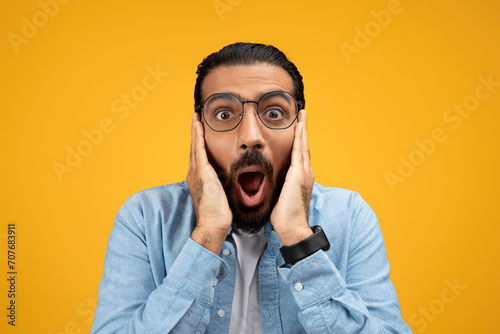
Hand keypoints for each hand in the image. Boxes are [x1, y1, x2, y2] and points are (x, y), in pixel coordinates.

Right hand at [187, 113, 231, 254]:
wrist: (214, 224)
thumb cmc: (219, 214)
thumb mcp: (221, 194)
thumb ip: (222, 184)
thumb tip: (230, 178)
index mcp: (199, 178)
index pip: (199, 156)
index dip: (199, 143)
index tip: (200, 131)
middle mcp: (194, 173)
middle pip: (194, 148)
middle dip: (195, 133)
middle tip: (195, 119)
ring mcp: (196, 172)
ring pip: (195, 146)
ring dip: (195, 130)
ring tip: (195, 117)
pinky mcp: (201, 172)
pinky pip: (198, 149)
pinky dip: (197, 136)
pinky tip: (198, 125)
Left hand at [270, 110, 314, 245]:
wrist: (292, 227)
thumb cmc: (285, 217)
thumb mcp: (281, 197)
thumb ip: (280, 187)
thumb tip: (271, 183)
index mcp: (300, 178)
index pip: (299, 155)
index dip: (299, 141)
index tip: (298, 128)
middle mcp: (305, 173)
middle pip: (304, 146)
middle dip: (303, 130)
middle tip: (303, 115)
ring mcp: (303, 173)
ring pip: (303, 145)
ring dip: (302, 129)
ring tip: (302, 115)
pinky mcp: (298, 174)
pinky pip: (299, 151)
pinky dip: (299, 138)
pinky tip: (298, 127)